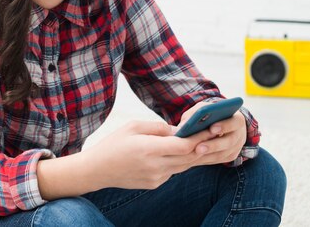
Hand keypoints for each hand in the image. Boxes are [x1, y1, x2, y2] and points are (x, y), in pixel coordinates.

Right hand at [82, 120, 214, 189]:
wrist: (97, 170)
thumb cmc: (113, 144)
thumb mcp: (133, 126)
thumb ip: (158, 127)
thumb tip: (178, 130)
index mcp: (149, 149)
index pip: (184, 146)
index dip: (199, 137)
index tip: (208, 128)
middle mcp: (155, 166)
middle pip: (189, 158)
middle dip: (201, 145)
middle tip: (212, 133)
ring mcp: (156, 178)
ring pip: (184, 166)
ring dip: (192, 154)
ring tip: (202, 141)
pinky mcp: (154, 184)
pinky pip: (173, 171)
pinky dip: (179, 162)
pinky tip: (181, 152)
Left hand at [178, 103, 247, 165]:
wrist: (220, 124)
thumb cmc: (210, 114)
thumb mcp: (203, 109)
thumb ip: (196, 113)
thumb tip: (183, 126)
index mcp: (237, 119)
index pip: (235, 122)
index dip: (224, 126)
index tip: (212, 128)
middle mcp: (240, 134)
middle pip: (229, 141)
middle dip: (213, 145)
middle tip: (199, 148)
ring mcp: (237, 147)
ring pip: (223, 154)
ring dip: (208, 155)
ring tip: (194, 154)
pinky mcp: (230, 156)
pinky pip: (219, 160)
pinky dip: (206, 159)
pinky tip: (194, 159)